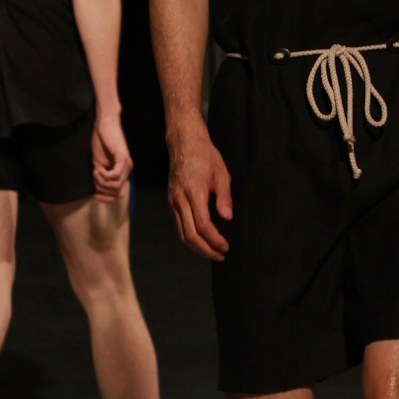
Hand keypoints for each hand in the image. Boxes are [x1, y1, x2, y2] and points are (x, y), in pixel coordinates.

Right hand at [91, 113, 133, 200]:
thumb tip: (98, 192)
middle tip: (94, 179)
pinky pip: (115, 176)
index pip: (120, 194)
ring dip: (102, 182)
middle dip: (103, 190)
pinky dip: (104, 176)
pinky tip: (97, 169)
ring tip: (95, 172)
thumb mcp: (99, 164)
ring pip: (116, 186)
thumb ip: (101, 177)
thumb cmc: (101, 142)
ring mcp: (127, 164)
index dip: (108, 198)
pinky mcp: (123, 157)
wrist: (104, 125)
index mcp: (123, 171)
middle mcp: (127, 169)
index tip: (95, 195)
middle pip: (117, 193)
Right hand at [166, 115, 232, 260]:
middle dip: (205, 250)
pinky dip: (189, 237)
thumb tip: (227, 218)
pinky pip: (178, 225)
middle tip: (220, 255)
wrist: (184, 143)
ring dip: (197, 247)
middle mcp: (179, 199)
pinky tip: (201, 239)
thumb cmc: (204, 155)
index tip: (225, 245)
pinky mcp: (171, 201)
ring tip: (212, 252)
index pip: (202, 225)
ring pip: (181, 233)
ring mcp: (173, 201)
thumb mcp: (221, 174)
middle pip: (190, 235)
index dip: (214, 239)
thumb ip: (224, 197)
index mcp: (193, 192)